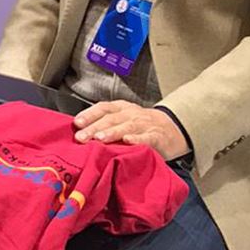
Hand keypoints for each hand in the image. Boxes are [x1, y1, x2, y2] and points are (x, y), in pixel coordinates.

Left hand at [72, 101, 188, 159]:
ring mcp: (145, 124)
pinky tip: (128, 141)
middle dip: (95, 128)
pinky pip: (147, 137)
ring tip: (100, 138)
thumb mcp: (123, 120)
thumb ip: (105, 124)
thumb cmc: (141, 126)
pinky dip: (137, 139)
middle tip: (81, 137)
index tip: (77, 123)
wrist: (172, 129)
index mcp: (121, 108)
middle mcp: (132, 114)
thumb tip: (80, 133)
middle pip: (111, 119)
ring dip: (112, 132)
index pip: (103, 108)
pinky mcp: (157, 136)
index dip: (89, 114)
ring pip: (127, 127)